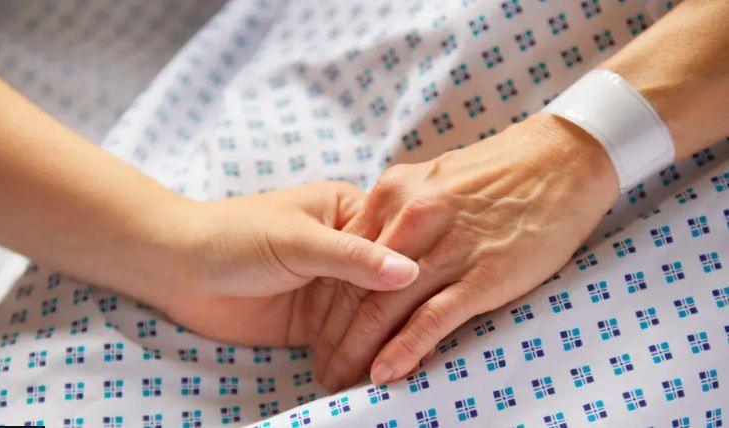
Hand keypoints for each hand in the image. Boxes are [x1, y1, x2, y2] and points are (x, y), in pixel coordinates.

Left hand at [130, 181, 418, 345]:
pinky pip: (346, 341)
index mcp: (350, 213)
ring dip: (375, 345)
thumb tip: (411, 273)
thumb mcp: (297, 241)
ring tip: (392, 372)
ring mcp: (333, 288)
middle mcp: (348, 250)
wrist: (179, 269)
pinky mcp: (316, 322)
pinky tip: (369, 376)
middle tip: (410, 352)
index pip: (394, 246)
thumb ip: (352, 258)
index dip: (410, 277)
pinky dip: (356, 358)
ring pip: (369, 318)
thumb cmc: (236, 236)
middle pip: (385, 288)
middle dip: (390, 320)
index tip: (432, 305)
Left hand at [313, 114, 619, 390]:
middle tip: (322, 368)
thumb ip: (399, 213)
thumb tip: (373, 252)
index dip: (323, 303)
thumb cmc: (498, 174)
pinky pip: (432, 318)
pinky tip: (384, 372)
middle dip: (332, 336)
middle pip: (355, 287)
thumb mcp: (433, 179)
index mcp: (393, 193)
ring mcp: (446, 246)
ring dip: (358, 351)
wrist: (563, 159)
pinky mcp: (481, 274)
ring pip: (384, 307)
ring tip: (342, 380)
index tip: (315, 333)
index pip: (343, 258)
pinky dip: (404, 349)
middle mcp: (410, 217)